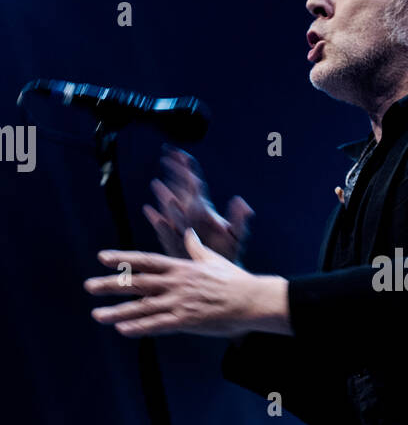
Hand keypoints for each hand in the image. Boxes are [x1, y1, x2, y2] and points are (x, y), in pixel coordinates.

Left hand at [84, 229, 290, 337]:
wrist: (253, 300)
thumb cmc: (235, 280)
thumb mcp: (213, 259)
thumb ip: (196, 248)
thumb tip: (189, 233)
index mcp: (181, 267)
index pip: (145, 261)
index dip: (122, 259)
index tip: (102, 258)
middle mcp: (176, 283)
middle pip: (137, 283)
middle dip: (111, 284)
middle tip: (89, 286)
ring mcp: (180, 302)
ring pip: (143, 307)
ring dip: (118, 311)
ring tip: (98, 315)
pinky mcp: (187, 321)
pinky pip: (158, 325)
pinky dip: (140, 327)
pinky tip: (123, 330)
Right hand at [143, 147, 253, 261]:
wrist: (218, 271)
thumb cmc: (228, 252)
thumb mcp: (237, 235)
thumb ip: (239, 219)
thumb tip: (241, 202)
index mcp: (205, 209)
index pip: (195, 184)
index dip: (188, 168)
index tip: (181, 153)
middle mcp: (192, 214)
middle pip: (181, 190)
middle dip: (175, 173)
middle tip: (165, 156)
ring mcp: (182, 226)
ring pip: (171, 207)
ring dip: (165, 196)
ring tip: (157, 184)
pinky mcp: (174, 239)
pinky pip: (164, 227)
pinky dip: (158, 220)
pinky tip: (149, 211)